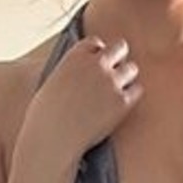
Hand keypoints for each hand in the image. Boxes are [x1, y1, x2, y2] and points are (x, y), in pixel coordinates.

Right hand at [25, 34, 141, 161]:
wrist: (53, 138)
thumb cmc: (45, 118)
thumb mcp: (51, 84)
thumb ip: (70, 73)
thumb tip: (80, 75)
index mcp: (75, 56)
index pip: (96, 43)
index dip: (98, 54)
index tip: (97, 64)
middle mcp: (95, 64)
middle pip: (119, 48)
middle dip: (118, 59)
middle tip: (114, 75)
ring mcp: (111, 82)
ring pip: (132, 69)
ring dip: (126, 78)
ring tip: (117, 93)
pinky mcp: (122, 102)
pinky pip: (137, 91)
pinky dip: (130, 97)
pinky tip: (120, 107)